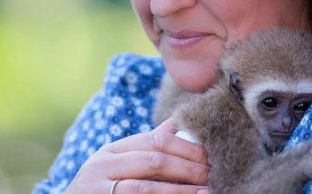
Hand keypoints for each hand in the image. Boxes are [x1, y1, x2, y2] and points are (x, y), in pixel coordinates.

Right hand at [65, 119, 210, 192]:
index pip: (153, 140)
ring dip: (182, 190)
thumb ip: (145, 148)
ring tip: (206, 191)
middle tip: (212, 173)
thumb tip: (178, 123)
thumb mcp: (117, 166)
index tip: (209, 155)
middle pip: (154, 160)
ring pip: (147, 188)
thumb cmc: (101, 190)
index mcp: (111, 151)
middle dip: (188, 167)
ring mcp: (100, 189)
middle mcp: (102, 166)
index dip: (185, 147)